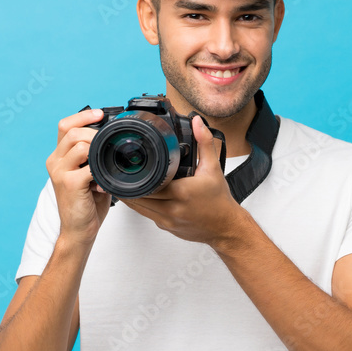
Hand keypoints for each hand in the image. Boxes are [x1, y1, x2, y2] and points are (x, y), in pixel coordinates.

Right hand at [46, 108, 111, 244]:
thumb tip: (112, 141)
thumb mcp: (90, 175)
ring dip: (98, 151)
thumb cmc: (87, 203)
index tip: (101, 114)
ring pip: (80, 145)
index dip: (82, 116)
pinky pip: (88, 167)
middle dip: (94, 132)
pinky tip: (104, 183)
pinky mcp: (68, 184)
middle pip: (72, 132)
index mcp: (60, 157)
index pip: (65, 125)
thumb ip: (94, 157)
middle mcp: (55, 162)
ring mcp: (60, 172)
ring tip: (106, 165)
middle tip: (109, 144)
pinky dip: (100, 172)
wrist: (79, 230)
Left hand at [121, 115, 247, 246]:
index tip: (131, 167)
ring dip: (133, 196)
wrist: (226, 227)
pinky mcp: (166, 226)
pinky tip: (145, 196)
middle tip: (125, 173)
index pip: (149, 183)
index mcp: (181, 192)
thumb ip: (204, 143)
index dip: (136, 175)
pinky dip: (143, 205)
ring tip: (128, 184)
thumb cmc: (219, 201)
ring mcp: (168, 219)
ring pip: (139, 208)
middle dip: (130, 185)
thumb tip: (197, 123)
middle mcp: (172, 208)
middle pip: (139, 196)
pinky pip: (148, 215)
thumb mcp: (213, 168)